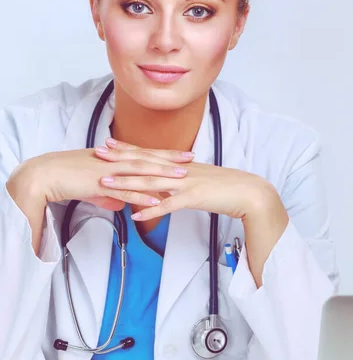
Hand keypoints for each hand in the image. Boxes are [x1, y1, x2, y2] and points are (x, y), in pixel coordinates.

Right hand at [15, 147, 194, 210]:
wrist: (43, 176)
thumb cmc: (64, 178)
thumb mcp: (90, 187)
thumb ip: (107, 195)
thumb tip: (118, 204)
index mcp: (112, 159)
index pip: (143, 154)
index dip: (162, 154)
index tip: (180, 154)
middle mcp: (113, 161)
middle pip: (147, 159)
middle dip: (170, 159)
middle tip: (190, 159)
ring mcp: (108, 171)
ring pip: (140, 172)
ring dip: (161, 175)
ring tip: (181, 178)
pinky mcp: (99, 184)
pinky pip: (123, 191)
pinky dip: (140, 196)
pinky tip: (155, 200)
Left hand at [96, 137, 274, 220]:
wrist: (248, 192)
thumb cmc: (225, 187)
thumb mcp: (199, 180)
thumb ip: (180, 181)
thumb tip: (165, 186)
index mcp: (180, 164)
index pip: (149, 154)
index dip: (128, 149)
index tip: (109, 144)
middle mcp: (180, 170)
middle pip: (145, 163)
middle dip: (119, 159)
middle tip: (97, 154)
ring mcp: (186, 183)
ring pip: (151, 182)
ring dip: (126, 183)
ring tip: (104, 184)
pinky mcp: (193, 198)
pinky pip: (168, 205)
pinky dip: (151, 211)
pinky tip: (134, 215)